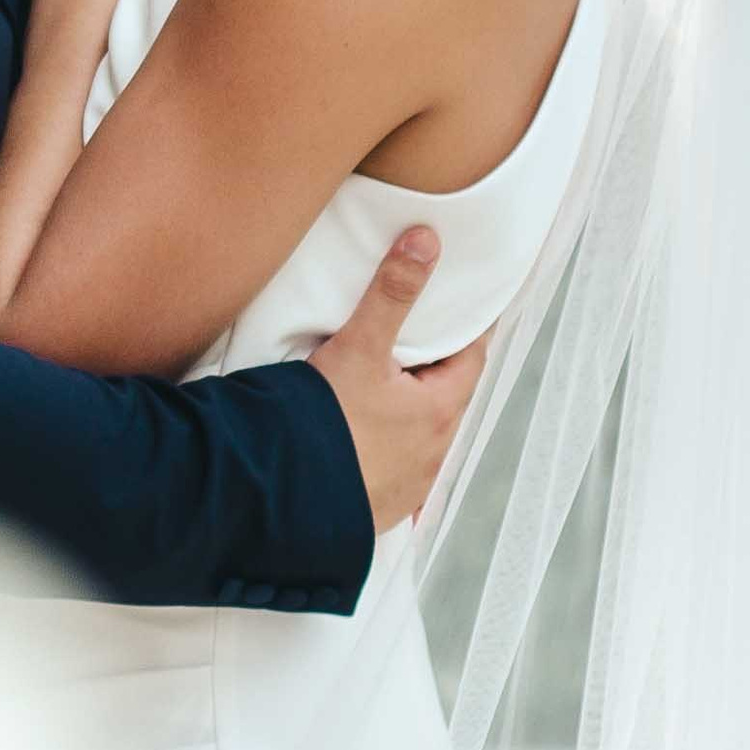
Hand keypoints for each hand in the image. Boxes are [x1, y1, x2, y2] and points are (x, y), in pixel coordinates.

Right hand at [309, 230, 488, 535]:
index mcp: (438, 412)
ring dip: (412, 417)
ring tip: (389, 395)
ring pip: (422, 439)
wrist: (277, 499)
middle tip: (419, 346)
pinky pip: (394, 475)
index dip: (466, 332)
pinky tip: (368, 450)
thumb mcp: (358, 349)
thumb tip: (425, 240)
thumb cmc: (323, 424)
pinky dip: (388, 455)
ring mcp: (407, 487)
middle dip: (435, 374)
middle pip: (446, 400)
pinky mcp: (378, 509)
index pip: (471, 360)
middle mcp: (432, 454)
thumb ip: (391, 293)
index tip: (461, 312)